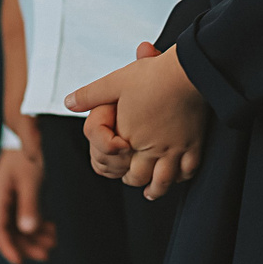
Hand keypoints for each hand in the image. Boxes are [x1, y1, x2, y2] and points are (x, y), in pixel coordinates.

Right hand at [0, 119, 57, 263]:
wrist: (33, 126)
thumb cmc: (29, 152)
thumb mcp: (30, 179)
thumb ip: (28, 204)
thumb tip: (28, 230)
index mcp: (0, 193)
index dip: (7, 246)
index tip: (20, 262)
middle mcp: (4, 195)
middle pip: (10, 227)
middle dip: (26, 243)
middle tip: (46, 254)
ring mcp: (14, 191)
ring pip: (20, 221)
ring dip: (35, 234)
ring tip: (53, 242)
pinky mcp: (25, 188)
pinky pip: (28, 212)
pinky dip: (39, 222)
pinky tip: (52, 228)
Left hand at [65, 41, 205, 200]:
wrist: (187, 72)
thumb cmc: (152, 75)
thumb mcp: (115, 81)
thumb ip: (90, 95)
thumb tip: (68, 103)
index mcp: (130, 135)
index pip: (118, 163)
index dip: (115, 166)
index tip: (117, 166)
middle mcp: (152, 147)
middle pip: (141, 177)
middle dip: (135, 180)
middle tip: (134, 179)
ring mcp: (175, 149)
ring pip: (165, 180)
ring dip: (157, 188)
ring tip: (152, 191)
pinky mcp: (194, 144)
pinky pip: (188, 170)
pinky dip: (182, 176)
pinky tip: (179, 176)